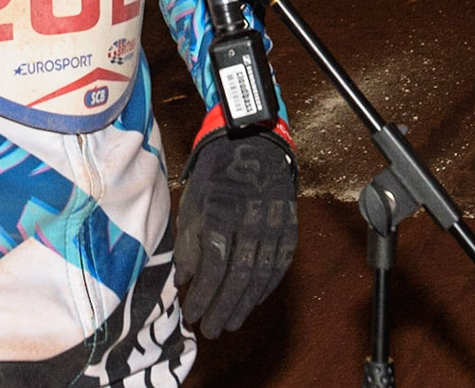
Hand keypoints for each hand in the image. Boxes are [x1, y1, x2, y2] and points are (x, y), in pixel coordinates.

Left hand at [176, 131, 298, 336]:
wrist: (251, 144)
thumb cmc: (215, 176)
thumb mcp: (192, 203)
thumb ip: (188, 244)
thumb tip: (184, 281)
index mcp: (222, 214)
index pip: (213, 267)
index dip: (202, 296)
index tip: (192, 315)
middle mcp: (251, 222)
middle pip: (238, 277)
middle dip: (223, 308)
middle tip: (210, 330)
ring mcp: (274, 224)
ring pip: (261, 275)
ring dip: (245, 304)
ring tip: (231, 323)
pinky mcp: (289, 225)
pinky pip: (280, 264)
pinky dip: (266, 287)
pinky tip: (253, 300)